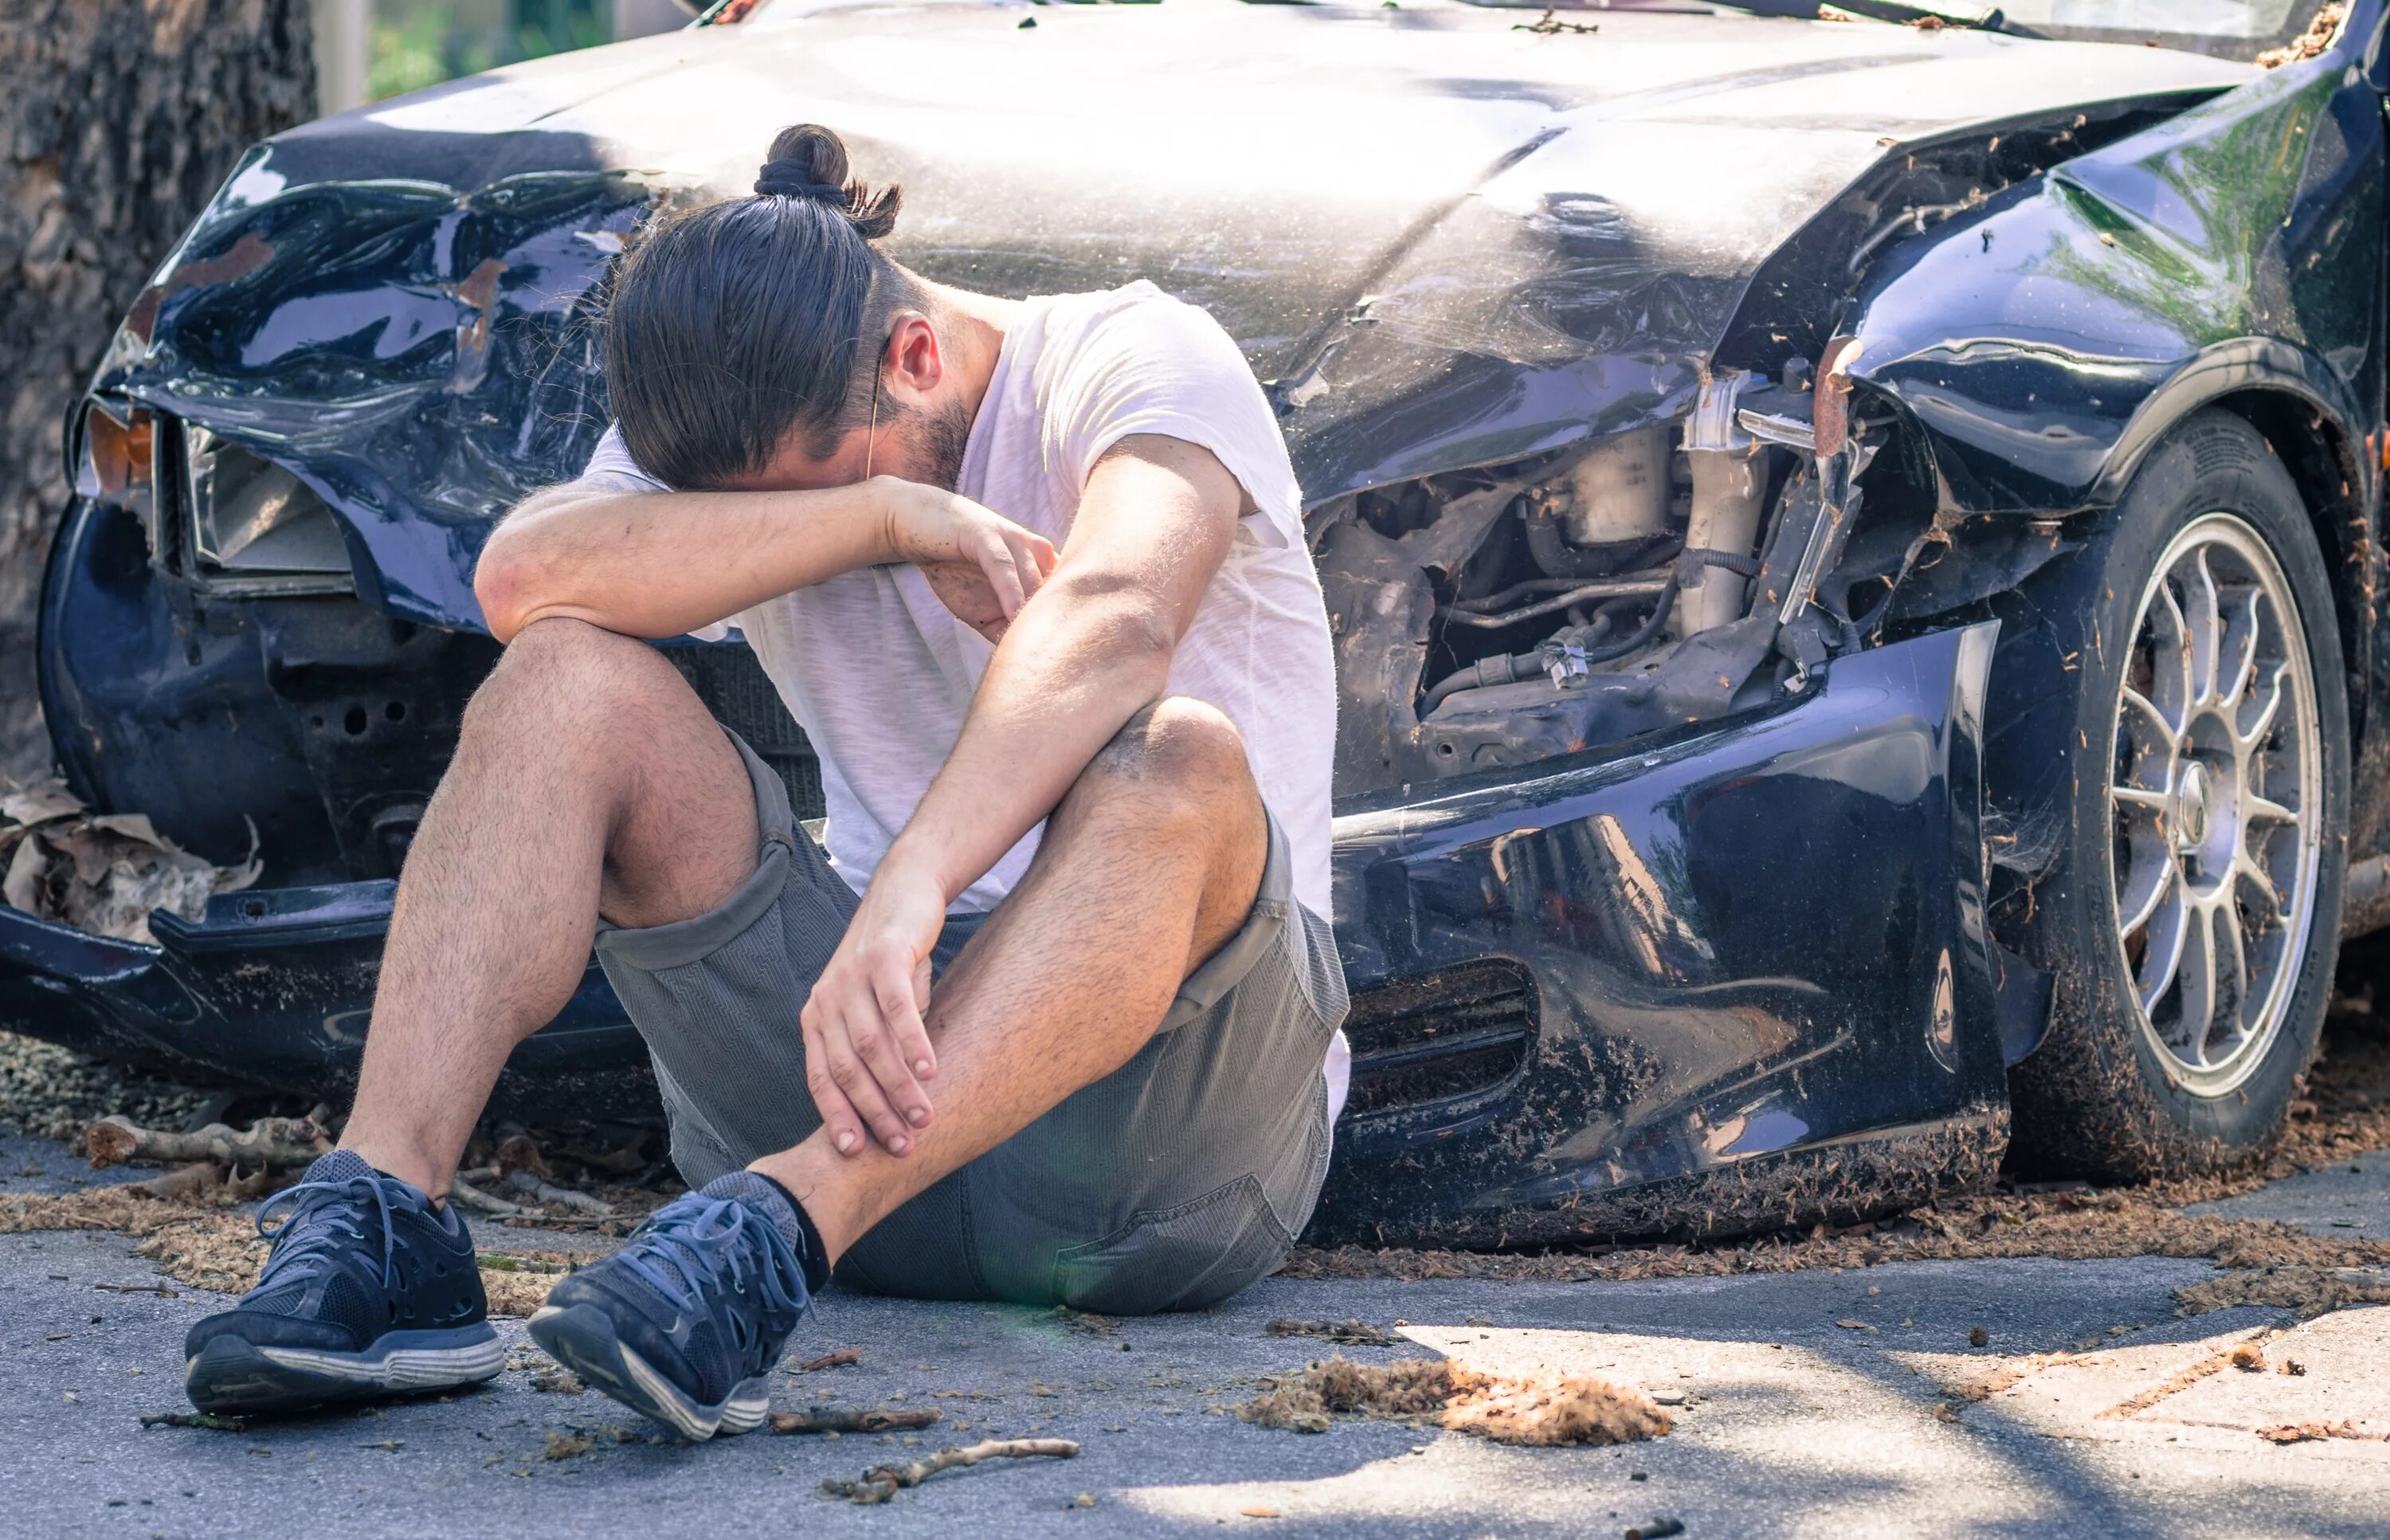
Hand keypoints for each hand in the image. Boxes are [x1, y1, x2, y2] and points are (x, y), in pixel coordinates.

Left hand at [800, 859, 949, 1156]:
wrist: (904, 895)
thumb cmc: (892, 963)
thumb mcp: (872, 1009)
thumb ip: (874, 1050)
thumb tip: (890, 1107)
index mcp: (817, 1018)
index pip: (821, 1079)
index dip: (838, 1117)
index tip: (858, 1153)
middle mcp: (825, 1000)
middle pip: (846, 1070)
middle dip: (875, 1113)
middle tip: (904, 1144)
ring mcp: (850, 977)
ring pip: (871, 1046)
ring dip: (898, 1086)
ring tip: (924, 1115)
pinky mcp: (881, 957)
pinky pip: (895, 1009)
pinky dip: (912, 1042)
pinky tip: (930, 1070)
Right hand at [878, 478, 1056, 642]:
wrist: (915, 525)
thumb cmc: (952, 568)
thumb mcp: (980, 607)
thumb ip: (1003, 630)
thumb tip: (1023, 661)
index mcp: (1042, 565)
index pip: (1066, 597)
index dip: (1069, 625)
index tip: (1067, 657)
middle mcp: (1036, 550)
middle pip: (1055, 593)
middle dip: (1056, 625)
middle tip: (1058, 658)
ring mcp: (1013, 539)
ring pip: (1034, 580)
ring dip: (1036, 614)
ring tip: (1040, 644)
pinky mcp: (988, 533)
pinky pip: (1005, 567)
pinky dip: (1012, 592)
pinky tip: (1015, 615)